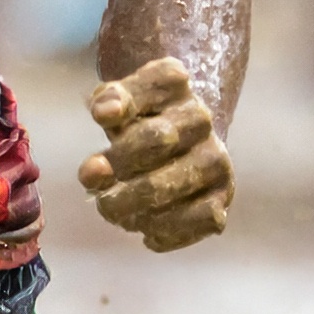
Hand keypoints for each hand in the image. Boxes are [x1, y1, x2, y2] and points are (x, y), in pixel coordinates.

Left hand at [78, 56, 233, 251]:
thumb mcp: (117, 99)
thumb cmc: (136, 120)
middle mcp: (201, 117)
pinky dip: (163, 231)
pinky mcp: (222, 196)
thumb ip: (107, 103)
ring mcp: (216, 158)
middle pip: (155, 139)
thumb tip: (105, 114)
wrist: (179, 141)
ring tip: (111, 208)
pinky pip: (194, 221)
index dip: (120, 106)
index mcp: (172, 82)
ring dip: (130, 205)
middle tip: (91, 180)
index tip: (101, 118)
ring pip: (169, 186)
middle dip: (116, 164)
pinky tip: (144, 228)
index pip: (144, 91)